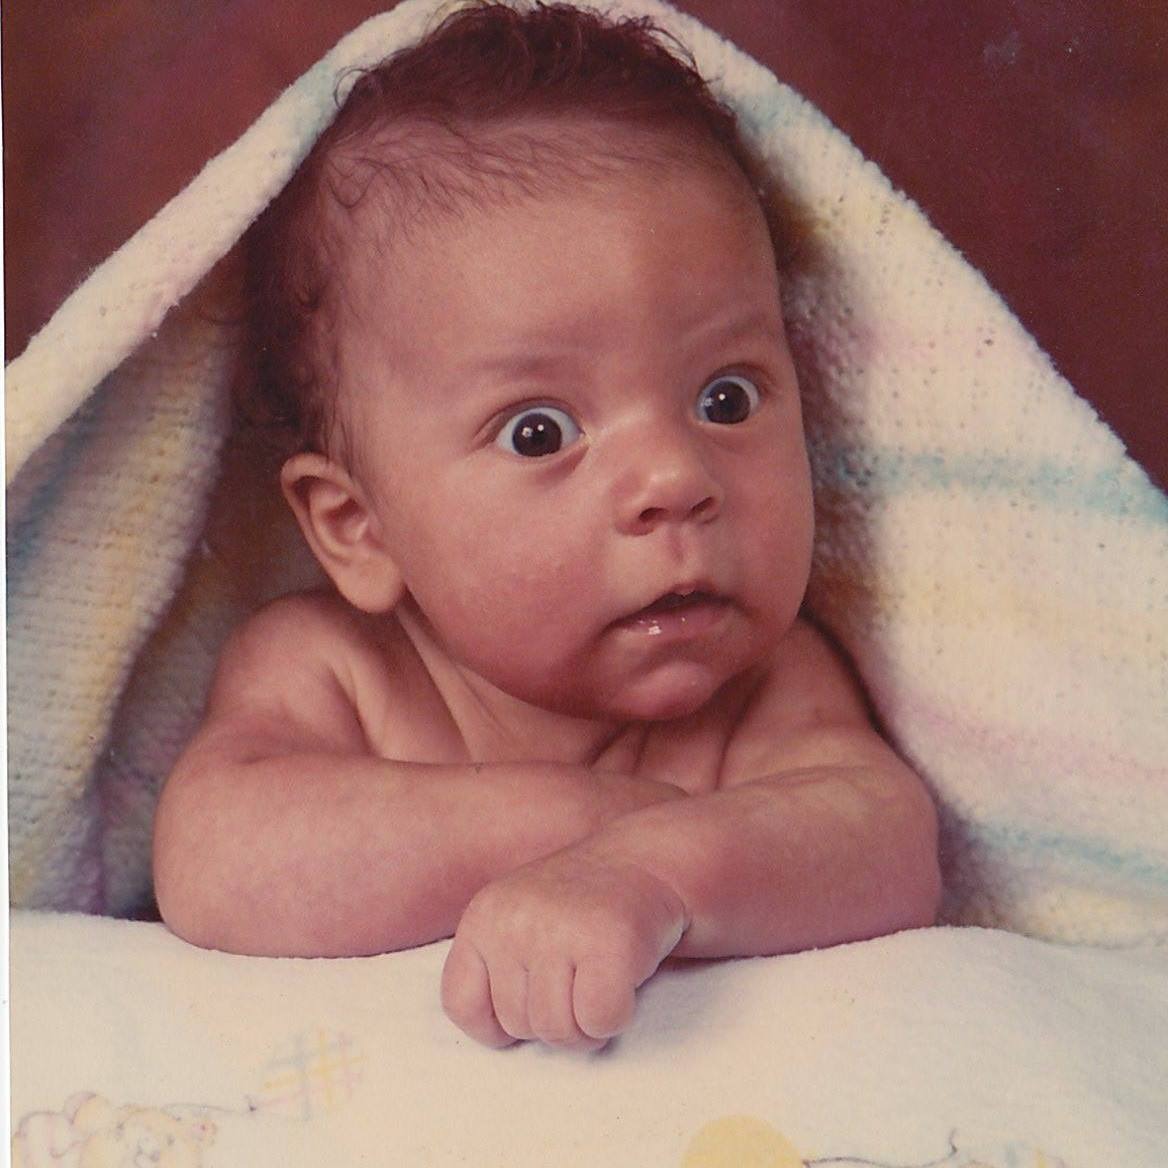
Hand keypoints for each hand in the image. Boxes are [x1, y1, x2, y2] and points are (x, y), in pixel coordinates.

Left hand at [440, 841, 687, 1049]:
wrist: (644, 861)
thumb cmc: (581, 908)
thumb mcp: (519, 920)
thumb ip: (495, 967)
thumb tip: (495, 1038)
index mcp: (484, 915)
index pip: (462, 1005)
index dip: (498, 1021)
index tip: (534, 997)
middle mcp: (514, 919)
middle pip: (518, 1026)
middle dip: (555, 1018)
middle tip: (581, 975)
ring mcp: (559, 930)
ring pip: (558, 1031)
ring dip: (587, 1022)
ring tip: (600, 976)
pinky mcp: (607, 944)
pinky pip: (599, 1022)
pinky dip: (618, 1015)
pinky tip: (623, 976)